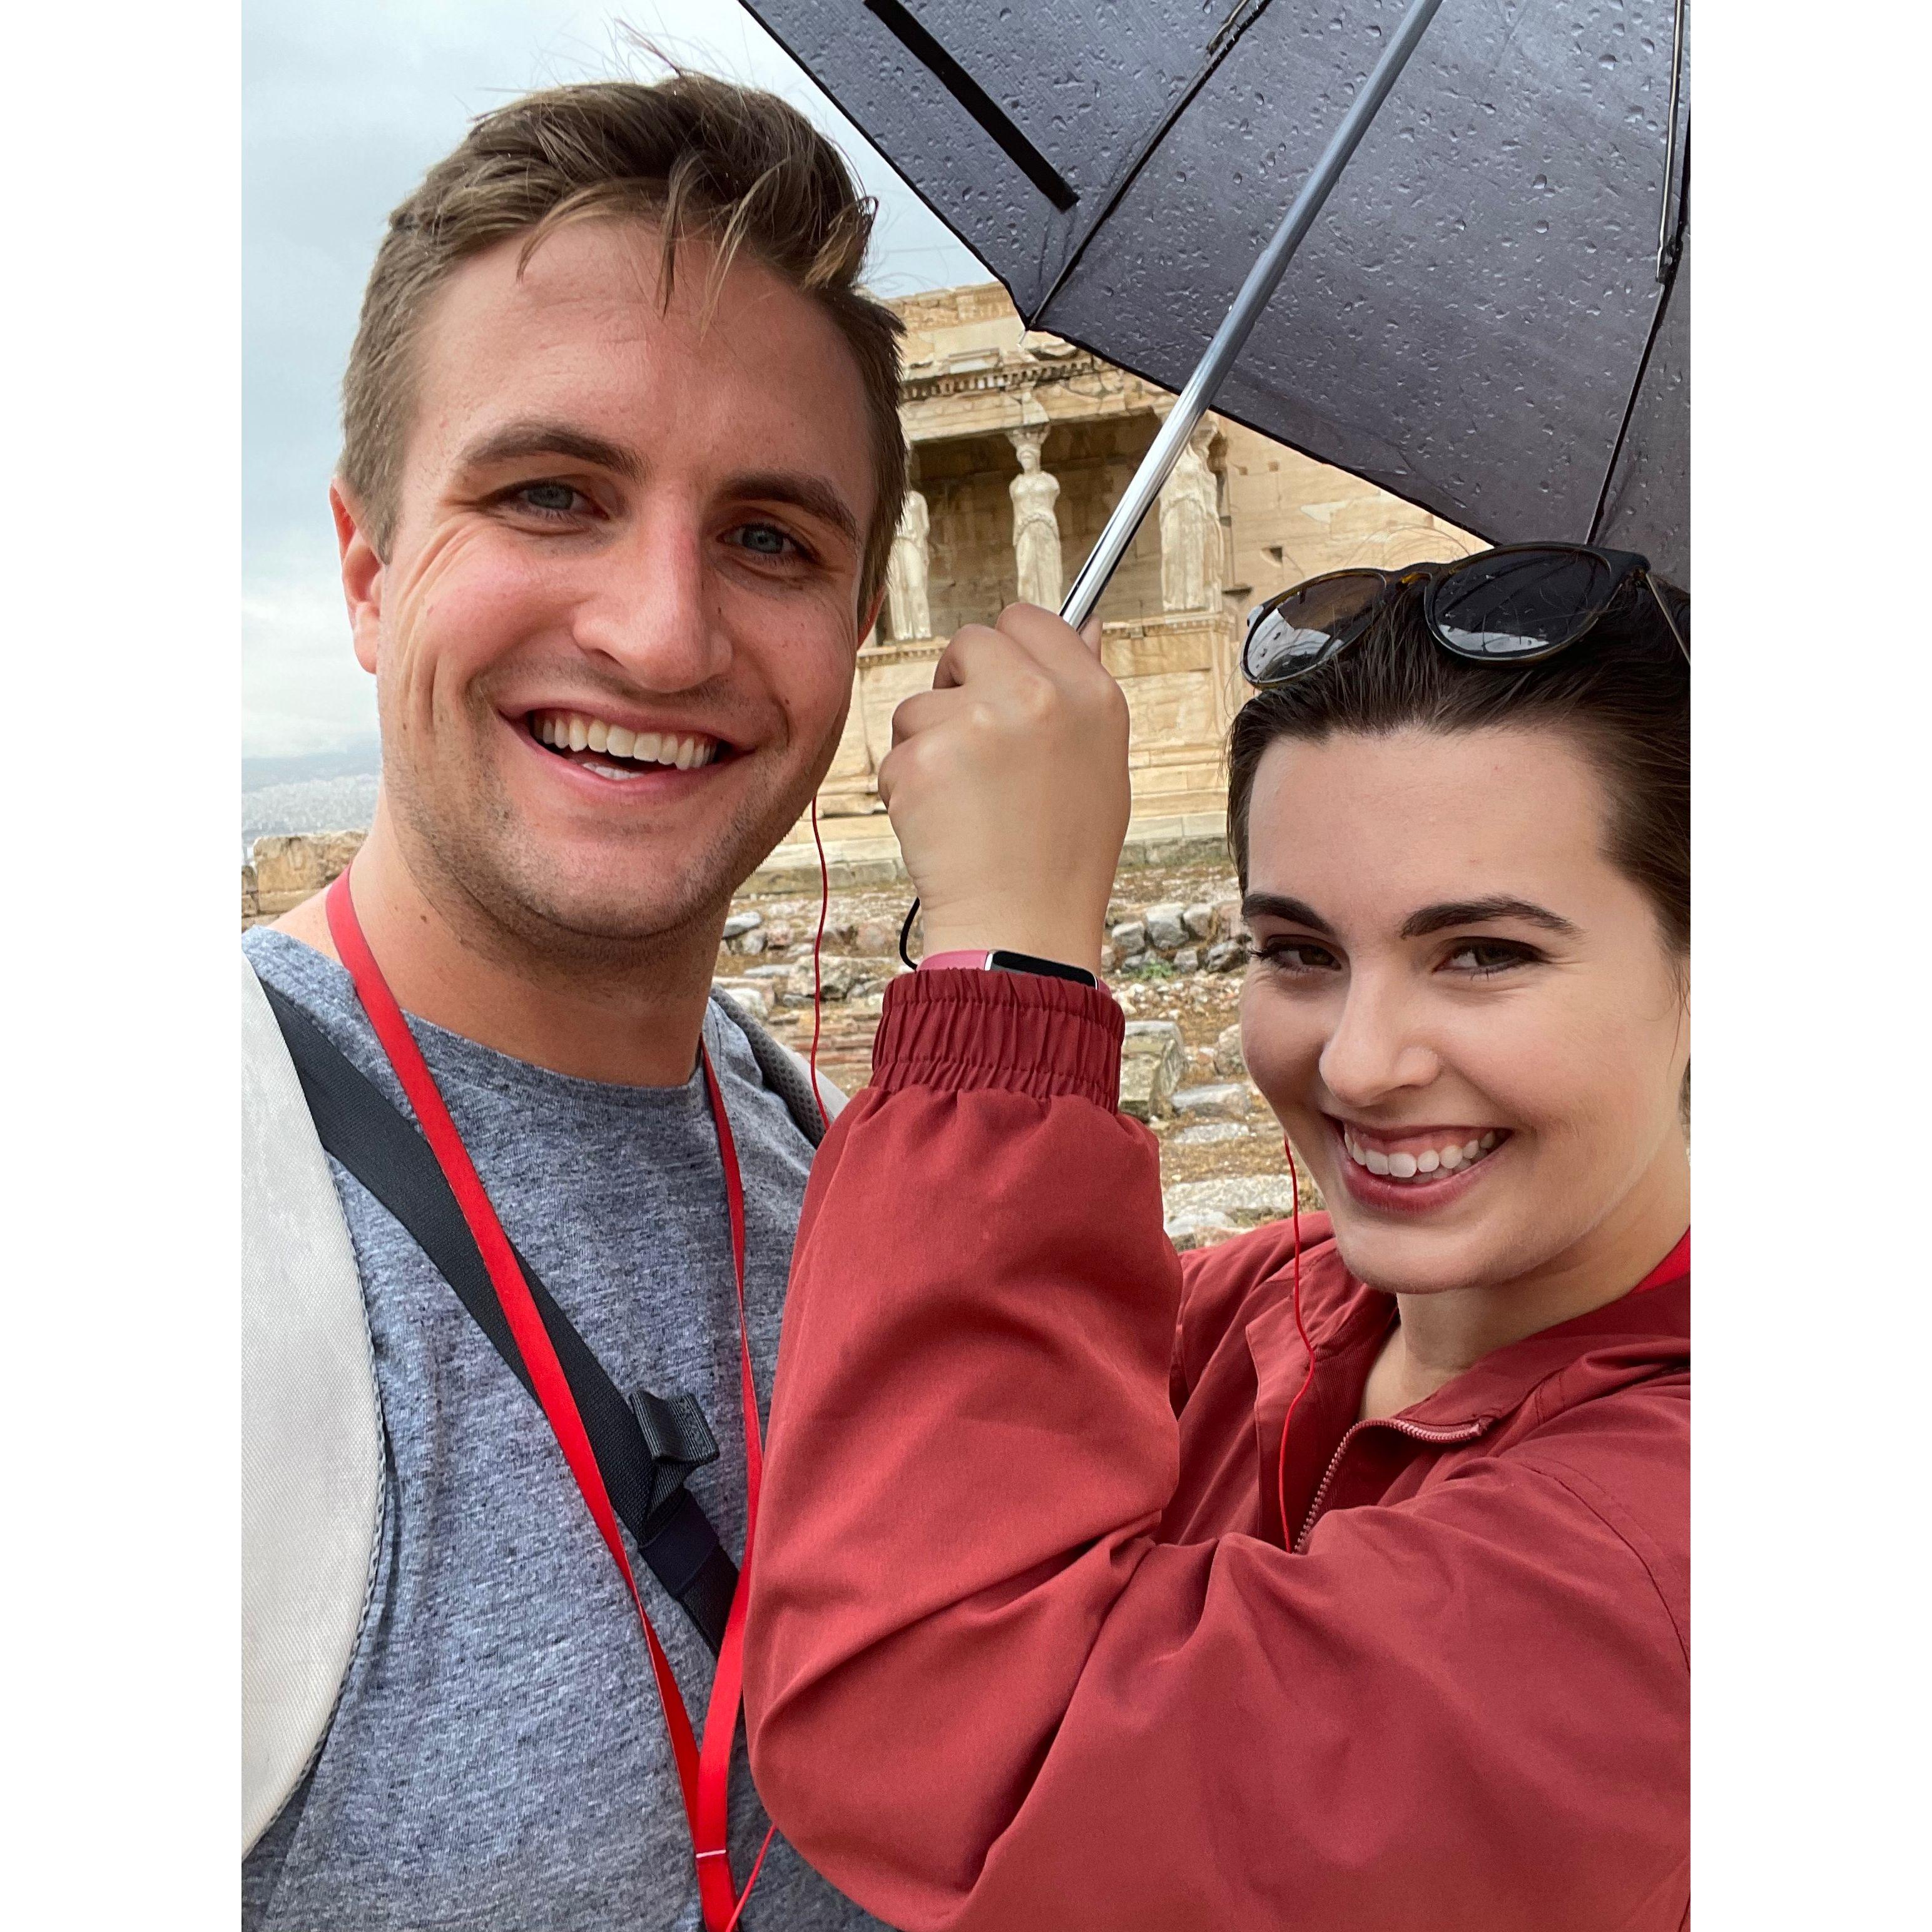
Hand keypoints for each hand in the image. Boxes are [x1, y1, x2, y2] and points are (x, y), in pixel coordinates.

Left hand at [878, 602, 1130, 974]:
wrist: (1022, 928)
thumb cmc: (1064, 856)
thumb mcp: (1103, 765)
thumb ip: (1084, 690)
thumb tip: (1086, 623)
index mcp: (1090, 693)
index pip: (1031, 618)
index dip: (1008, 649)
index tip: (998, 683)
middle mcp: (1038, 695)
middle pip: (969, 641)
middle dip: (959, 684)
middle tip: (974, 747)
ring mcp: (977, 723)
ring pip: (921, 702)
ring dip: (928, 744)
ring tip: (965, 803)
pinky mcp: (923, 758)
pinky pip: (896, 753)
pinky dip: (907, 788)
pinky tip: (942, 825)